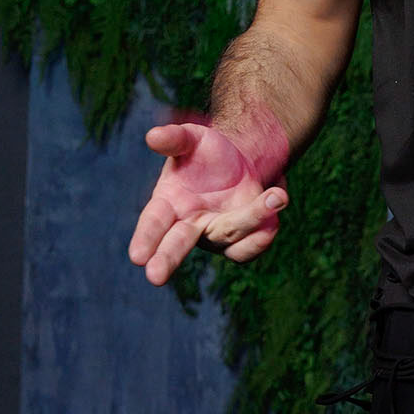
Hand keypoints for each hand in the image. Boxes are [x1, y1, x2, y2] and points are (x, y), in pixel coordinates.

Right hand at [128, 119, 287, 284]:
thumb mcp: (192, 139)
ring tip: (277, 194)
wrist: (240, 162)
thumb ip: (174, 139)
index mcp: (167, 203)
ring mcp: (215, 237)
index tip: (136, 258)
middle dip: (166, 260)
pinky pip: (250, 247)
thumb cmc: (206, 152)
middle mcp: (188, 226)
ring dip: (252, 218)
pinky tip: (277, 198)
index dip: (145, 239)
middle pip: (176, 246)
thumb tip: (153, 136)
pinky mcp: (239, 243)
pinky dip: (265, 229)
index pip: (154, 222)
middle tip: (155, 277)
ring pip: (229, 237)